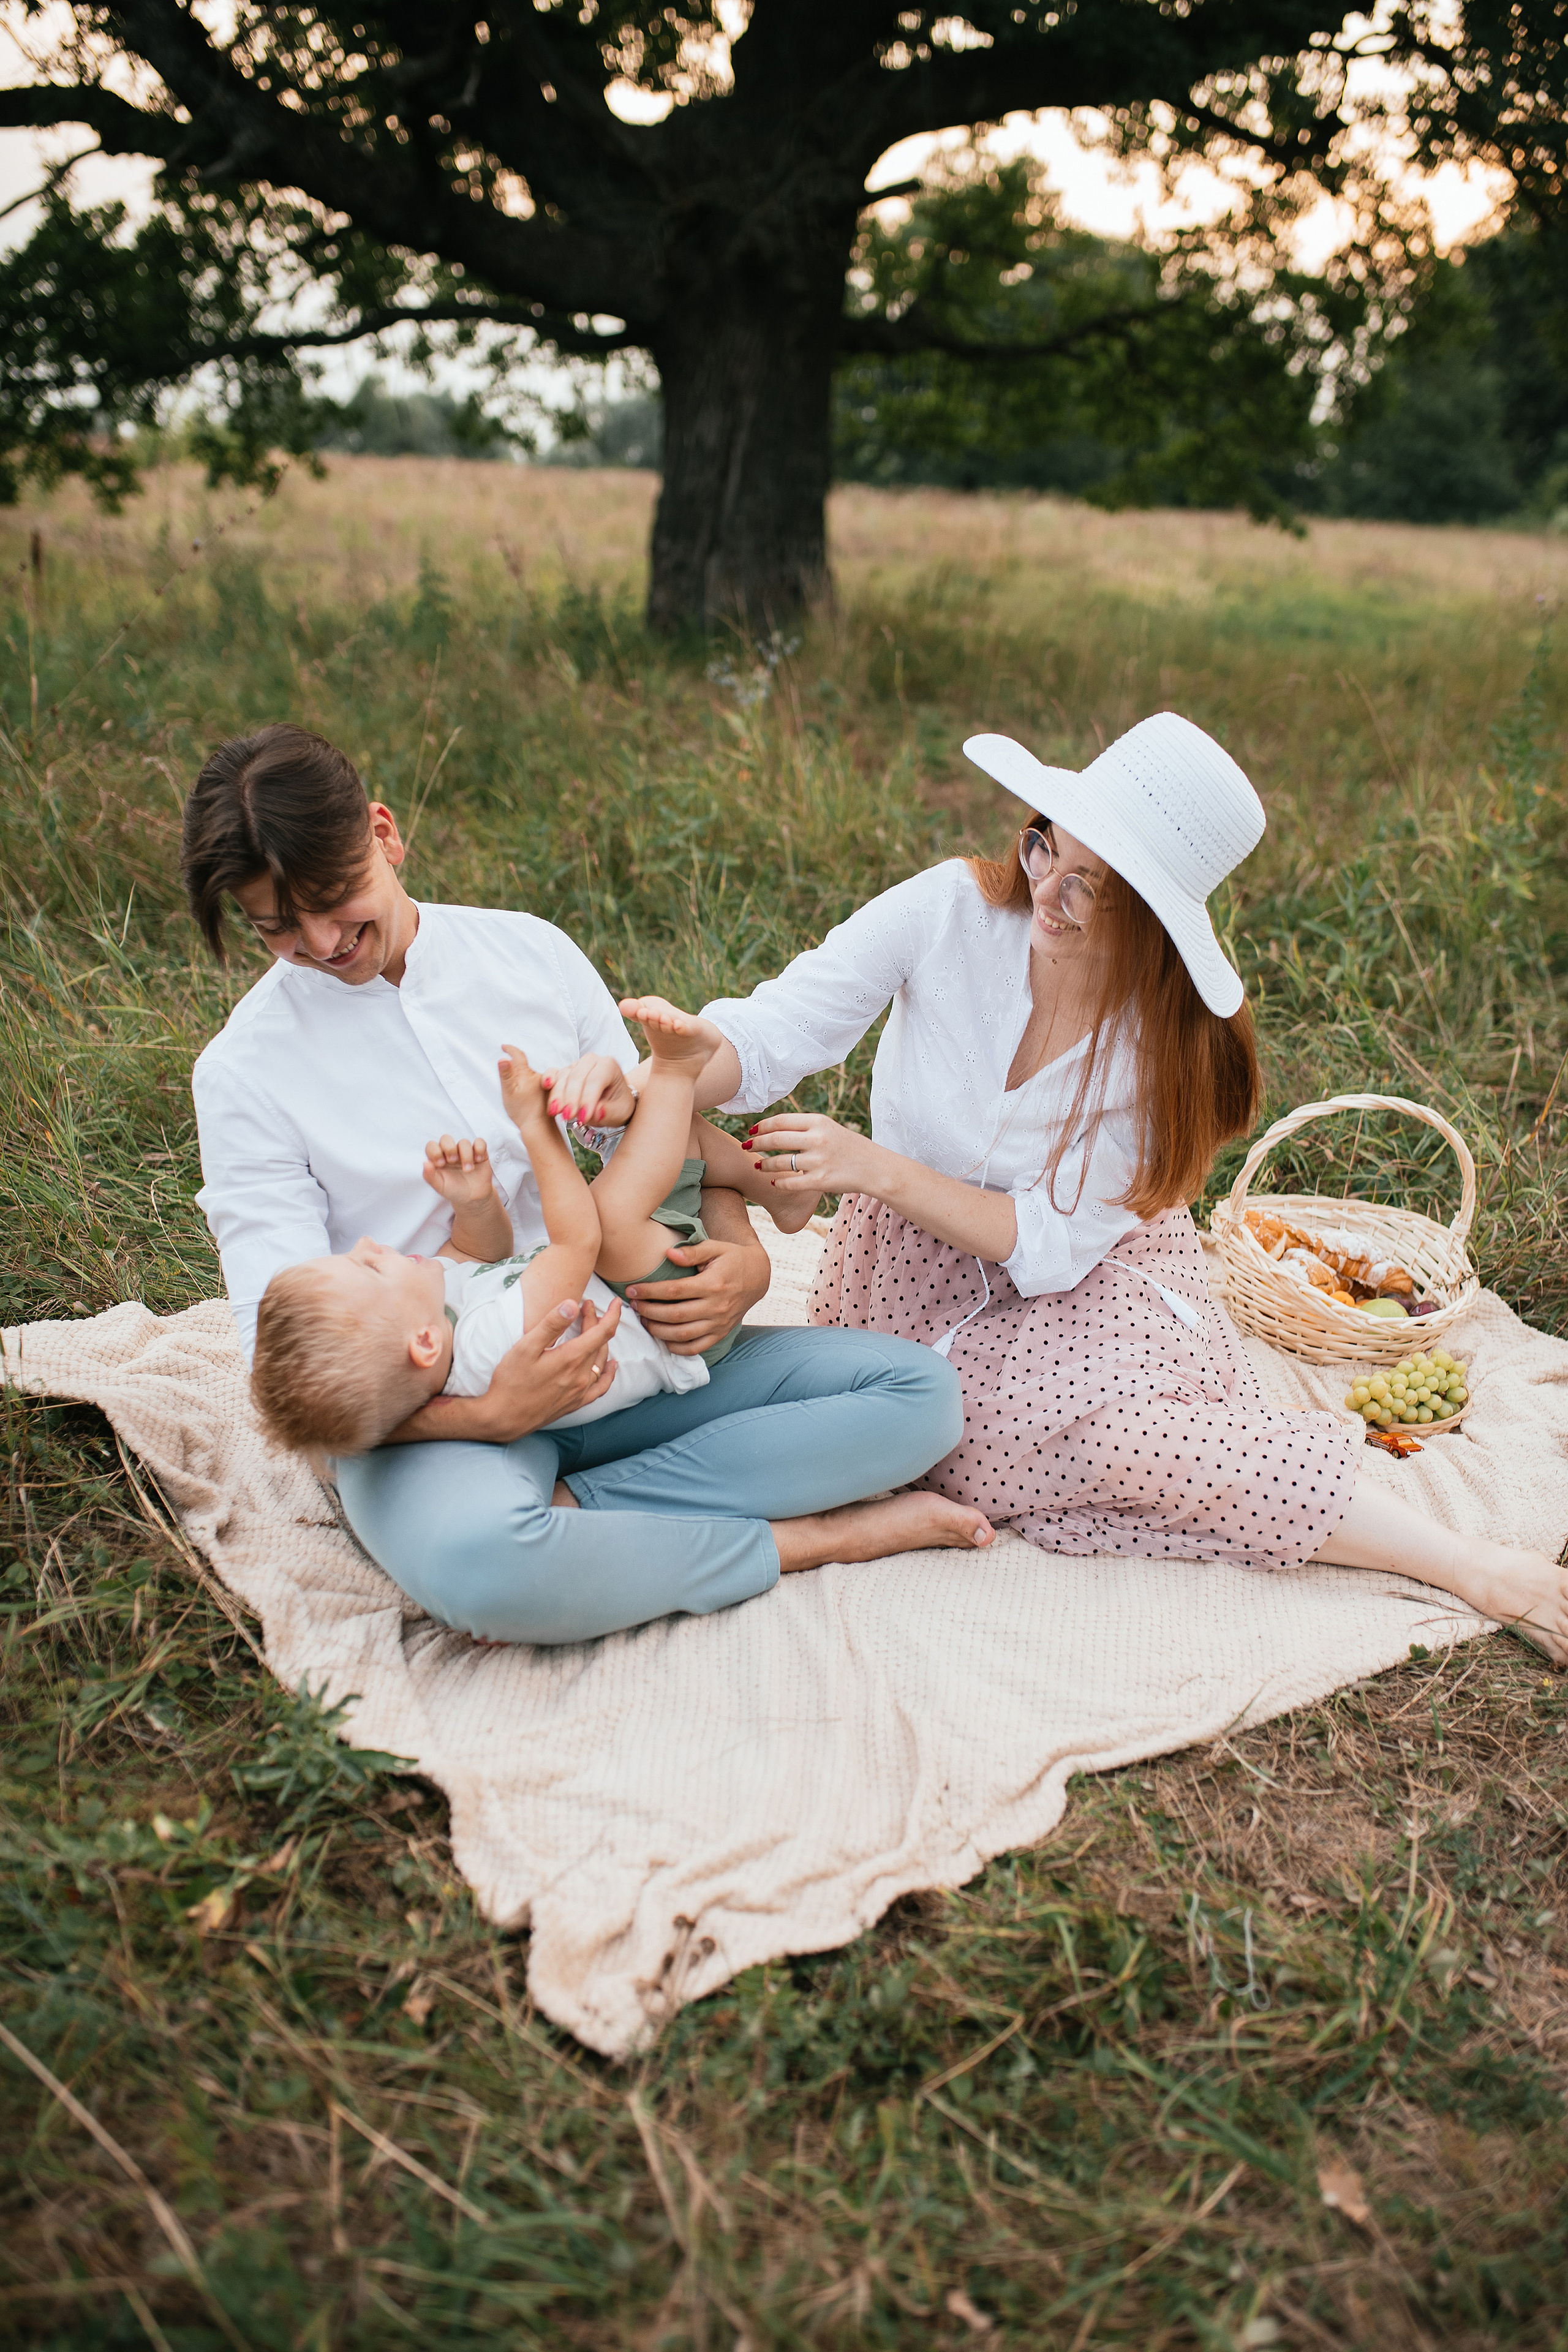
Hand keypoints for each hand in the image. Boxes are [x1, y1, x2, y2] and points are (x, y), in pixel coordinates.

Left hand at [422, 1133, 496, 1205]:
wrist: (473, 1198)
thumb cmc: (454, 1190)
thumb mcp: (440, 1186)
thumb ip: (430, 1176)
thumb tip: (424, 1163)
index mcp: (438, 1158)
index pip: (432, 1146)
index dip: (435, 1151)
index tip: (441, 1164)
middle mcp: (450, 1152)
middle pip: (446, 1138)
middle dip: (449, 1148)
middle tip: (453, 1161)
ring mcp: (465, 1151)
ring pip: (464, 1142)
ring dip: (466, 1155)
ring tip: (468, 1170)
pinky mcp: (479, 1152)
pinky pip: (480, 1142)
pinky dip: (480, 1149)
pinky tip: (478, 1160)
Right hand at [481, 1294, 622, 1436]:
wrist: (504, 1418)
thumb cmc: (511, 1381)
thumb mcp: (525, 1347)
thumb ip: (551, 1325)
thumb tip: (572, 1304)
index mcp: (571, 1359)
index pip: (602, 1332)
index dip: (611, 1314)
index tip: (615, 1301)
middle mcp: (581, 1376)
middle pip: (600, 1343)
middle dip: (597, 1321)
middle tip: (586, 1306)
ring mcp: (580, 1391)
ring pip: (601, 1361)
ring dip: (601, 1341)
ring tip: (593, 1327)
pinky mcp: (576, 1403)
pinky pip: (601, 1386)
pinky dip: (608, 1372)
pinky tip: (610, 1365)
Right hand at [497, 1043, 551, 1137]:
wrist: (539, 1127)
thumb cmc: (523, 1111)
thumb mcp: (509, 1092)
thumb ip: (506, 1074)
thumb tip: (503, 1058)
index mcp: (527, 1074)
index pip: (518, 1056)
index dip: (511, 1049)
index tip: (504, 1047)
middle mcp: (538, 1076)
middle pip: (525, 1066)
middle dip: (516, 1064)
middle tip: (506, 1067)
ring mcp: (545, 1085)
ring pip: (532, 1075)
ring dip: (524, 1076)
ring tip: (516, 1085)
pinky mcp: (548, 1093)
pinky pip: (539, 1083)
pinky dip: (531, 1084)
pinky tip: (528, 1093)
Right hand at [541, 1052, 636, 1128]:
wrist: (612, 1100)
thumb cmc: (617, 1104)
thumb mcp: (619, 1112)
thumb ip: (608, 1112)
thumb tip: (596, 1112)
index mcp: (609, 1066)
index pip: (596, 1080)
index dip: (588, 1098)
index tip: (583, 1117)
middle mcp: (592, 1061)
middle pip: (578, 1077)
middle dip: (572, 1098)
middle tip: (568, 1116)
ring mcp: (576, 1065)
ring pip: (564, 1076)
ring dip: (559, 1095)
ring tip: (556, 1112)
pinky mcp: (564, 1072)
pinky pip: (554, 1073)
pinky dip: (549, 1078)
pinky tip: (546, 1086)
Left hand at [626, 1236, 769, 1355]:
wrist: (758, 1276)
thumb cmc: (732, 1259)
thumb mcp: (715, 1247)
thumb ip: (692, 1252)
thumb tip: (668, 1254)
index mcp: (713, 1284)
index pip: (674, 1291)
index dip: (650, 1291)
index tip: (632, 1290)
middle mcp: (717, 1307)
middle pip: (675, 1315)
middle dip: (649, 1311)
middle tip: (634, 1305)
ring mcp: (719, 1323)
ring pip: (682, 1335)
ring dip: (658, 1330)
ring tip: (644, 1320)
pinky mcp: (721, 1334)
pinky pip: (696, 1348)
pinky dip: (677, 1347)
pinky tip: (663, 1338)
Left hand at [747, 1112, 881, 1200]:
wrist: (875, 1168)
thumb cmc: (850, 1147)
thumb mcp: (830, 1128)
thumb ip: (806, 1127)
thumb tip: (775, 1128)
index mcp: (819, 1122)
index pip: (781, 1121)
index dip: (762, 1126)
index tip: (752, 1131)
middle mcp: (817, 1139)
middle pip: (776, 1139)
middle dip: (757, 1143)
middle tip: (746, 1146)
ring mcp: (819, 1161)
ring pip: (780, 1162)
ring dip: (764, 1164)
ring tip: (758, 1166)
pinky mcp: (821, 1181)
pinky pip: (791, 1182)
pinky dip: (779, 1182)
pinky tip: (774, 1182)